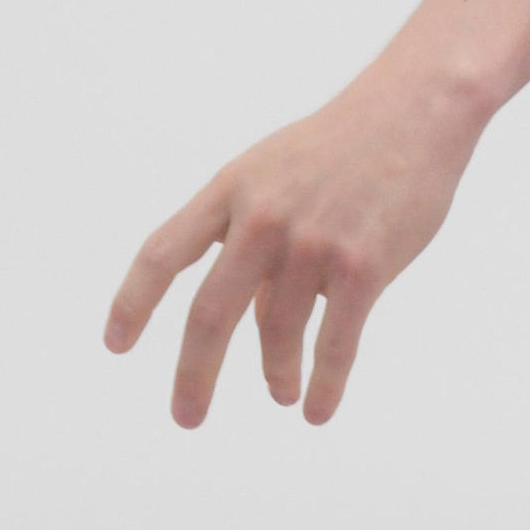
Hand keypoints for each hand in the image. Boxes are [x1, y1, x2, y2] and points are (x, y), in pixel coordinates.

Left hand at [106, 72, 485, 426]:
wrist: (413, 113)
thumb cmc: (340, 145)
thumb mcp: (274, 172)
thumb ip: (250, 237)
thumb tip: (252, 319)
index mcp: (232, 189)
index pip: (163, 251)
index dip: (133, 302)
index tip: (116, 345)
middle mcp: (263, 218)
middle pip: (210, 313)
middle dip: (194, 375)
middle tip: (186, 416)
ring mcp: (314, 244)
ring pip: (278, 334)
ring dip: (276, 375)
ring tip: (279, 394)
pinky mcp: (364, 267)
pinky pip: (335, 345)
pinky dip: (324, 386)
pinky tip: (316, 409)